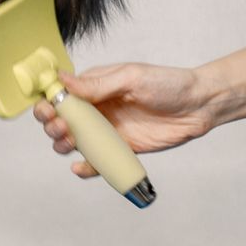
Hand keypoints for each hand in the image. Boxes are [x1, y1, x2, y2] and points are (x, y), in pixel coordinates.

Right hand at [32, 63, 213, 179]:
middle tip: (62, 127)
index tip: (47, 109)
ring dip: (63, 144)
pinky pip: (97, 161)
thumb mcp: (131, 78)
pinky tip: (81, 167)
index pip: (61, 94)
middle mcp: (97, 108)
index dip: (48, 102)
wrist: (198, 107)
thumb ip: (97, 84)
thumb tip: (63, 81)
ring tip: (70, 142)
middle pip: (61, 120)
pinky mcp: (120, 150)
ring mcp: (107, 130)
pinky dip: (85, 167)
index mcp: (95, 86)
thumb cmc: (168, 84)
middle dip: (52, 125)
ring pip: (73, 142)